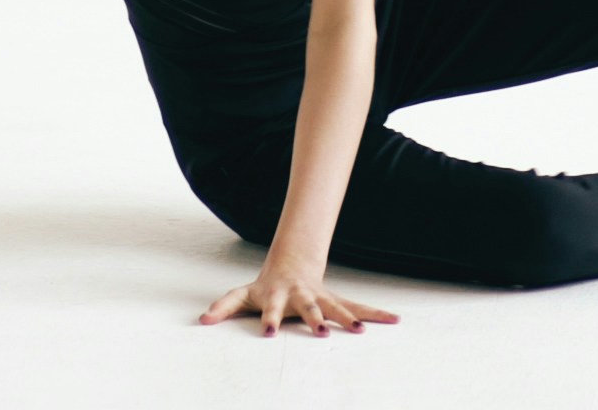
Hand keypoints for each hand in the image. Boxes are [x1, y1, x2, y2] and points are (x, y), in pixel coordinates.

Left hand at [197, 258, 398, 336]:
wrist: (291, 264)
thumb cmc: (266, 287)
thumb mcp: (242, 295)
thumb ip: (223, 306)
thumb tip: (202, 320)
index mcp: (279, 298)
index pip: (272, 310)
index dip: (270, 320)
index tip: (269, 333)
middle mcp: (303, 297)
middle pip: (310, 308)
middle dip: (316, 319)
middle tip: (322, 331)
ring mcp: (322, 298)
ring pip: (338, 307)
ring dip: (349, 318)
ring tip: (361, 331)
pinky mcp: (337, 302)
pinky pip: (359, 307)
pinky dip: (376, 314)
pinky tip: (395, 320)